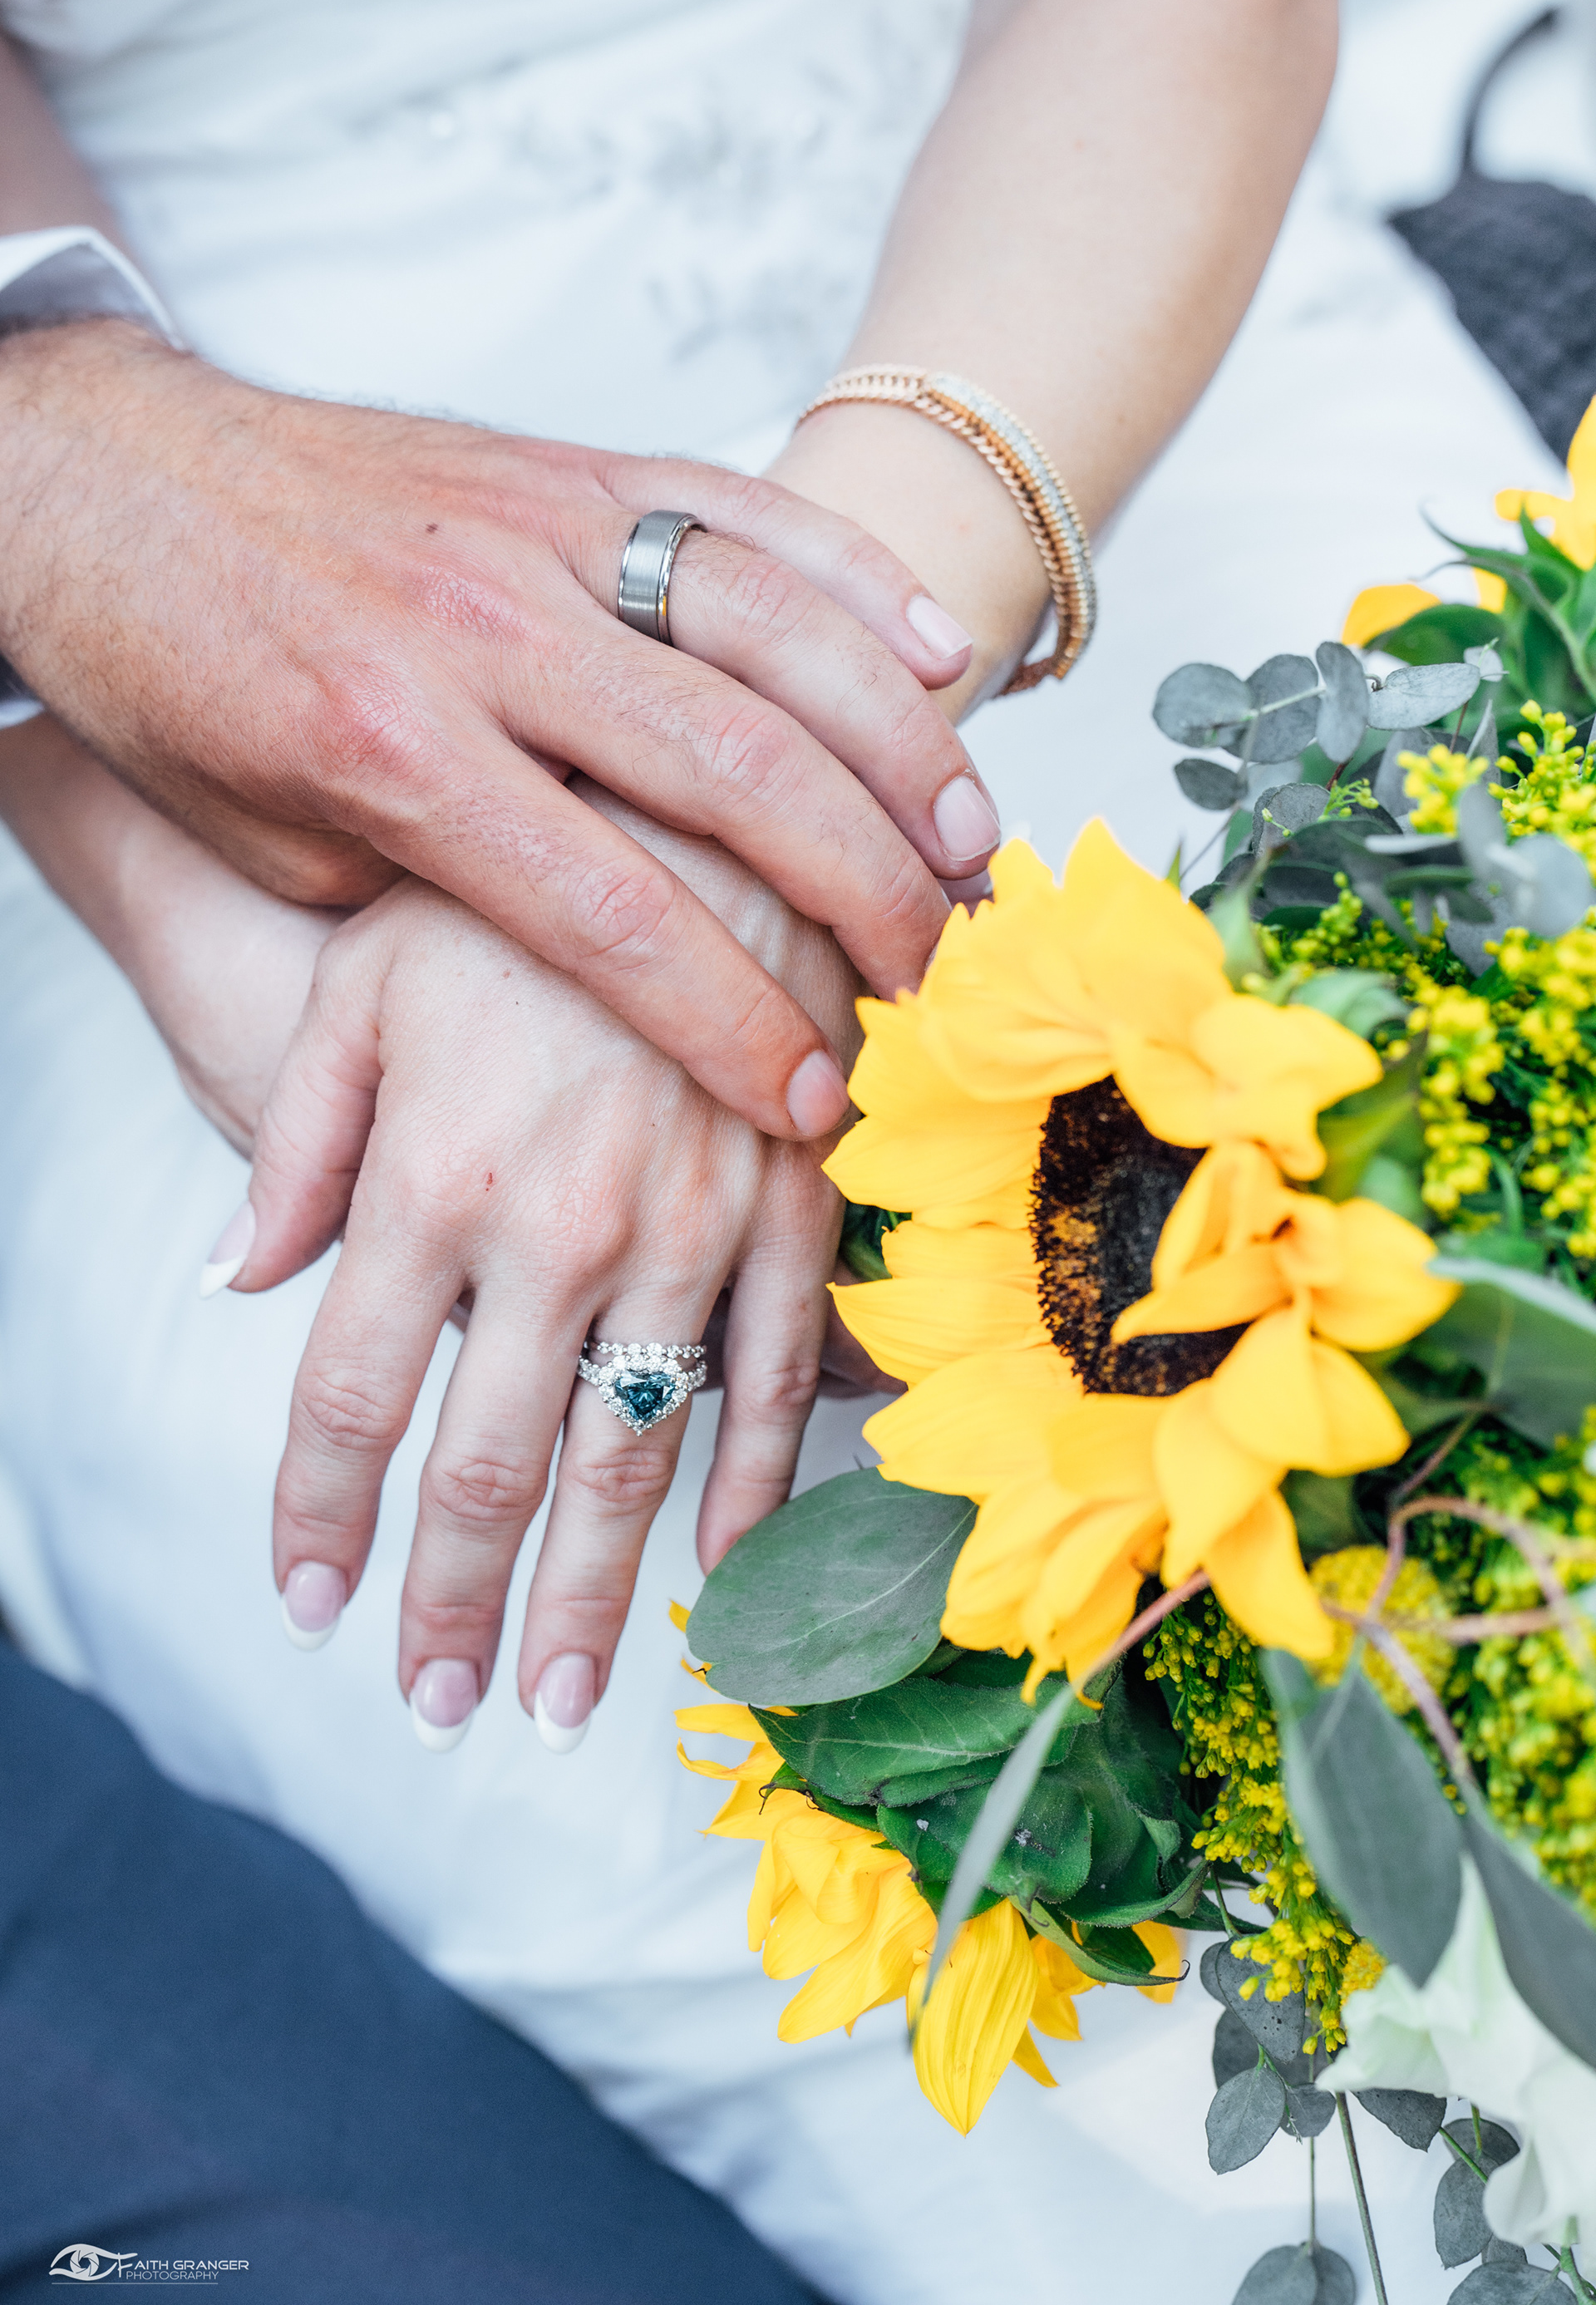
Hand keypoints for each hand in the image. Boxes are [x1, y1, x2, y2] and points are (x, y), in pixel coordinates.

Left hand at [0, 321, 996, 1140]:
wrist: (104, 473)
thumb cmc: (173, 680)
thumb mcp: (257, 848)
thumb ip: (415, 915)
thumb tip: (567, 998)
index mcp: (393, 751)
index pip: (611, 912)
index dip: (731, 1022)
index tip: (815, 1101)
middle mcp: (483, 628)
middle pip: (733, 773)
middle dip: (860, 894)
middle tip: (934, 982)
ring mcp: (537, 529)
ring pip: (770, 630)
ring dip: (896, 744)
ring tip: (971, 848)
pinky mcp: (565, 463)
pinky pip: (740, 505)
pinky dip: (850, 575)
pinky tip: (935, 649)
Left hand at [231, 791, 859, 1745]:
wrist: (719, 792)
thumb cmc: (522, 877)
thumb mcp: (364, 976)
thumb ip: (299, 1136)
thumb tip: (237, 1277)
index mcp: (436, 1174)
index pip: (355, 1397)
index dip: (322, 1516)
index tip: (307, 1608)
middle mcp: (561, 1228)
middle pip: (488, 1463)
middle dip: (452, 1601)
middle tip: (439, 1710)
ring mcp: (691, 1230)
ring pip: (631, 1452)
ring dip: (590, 1593)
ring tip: (556, 1700)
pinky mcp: (793, 1210)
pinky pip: (779, 1377)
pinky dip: (753, 1486)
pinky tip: (729, 1578)